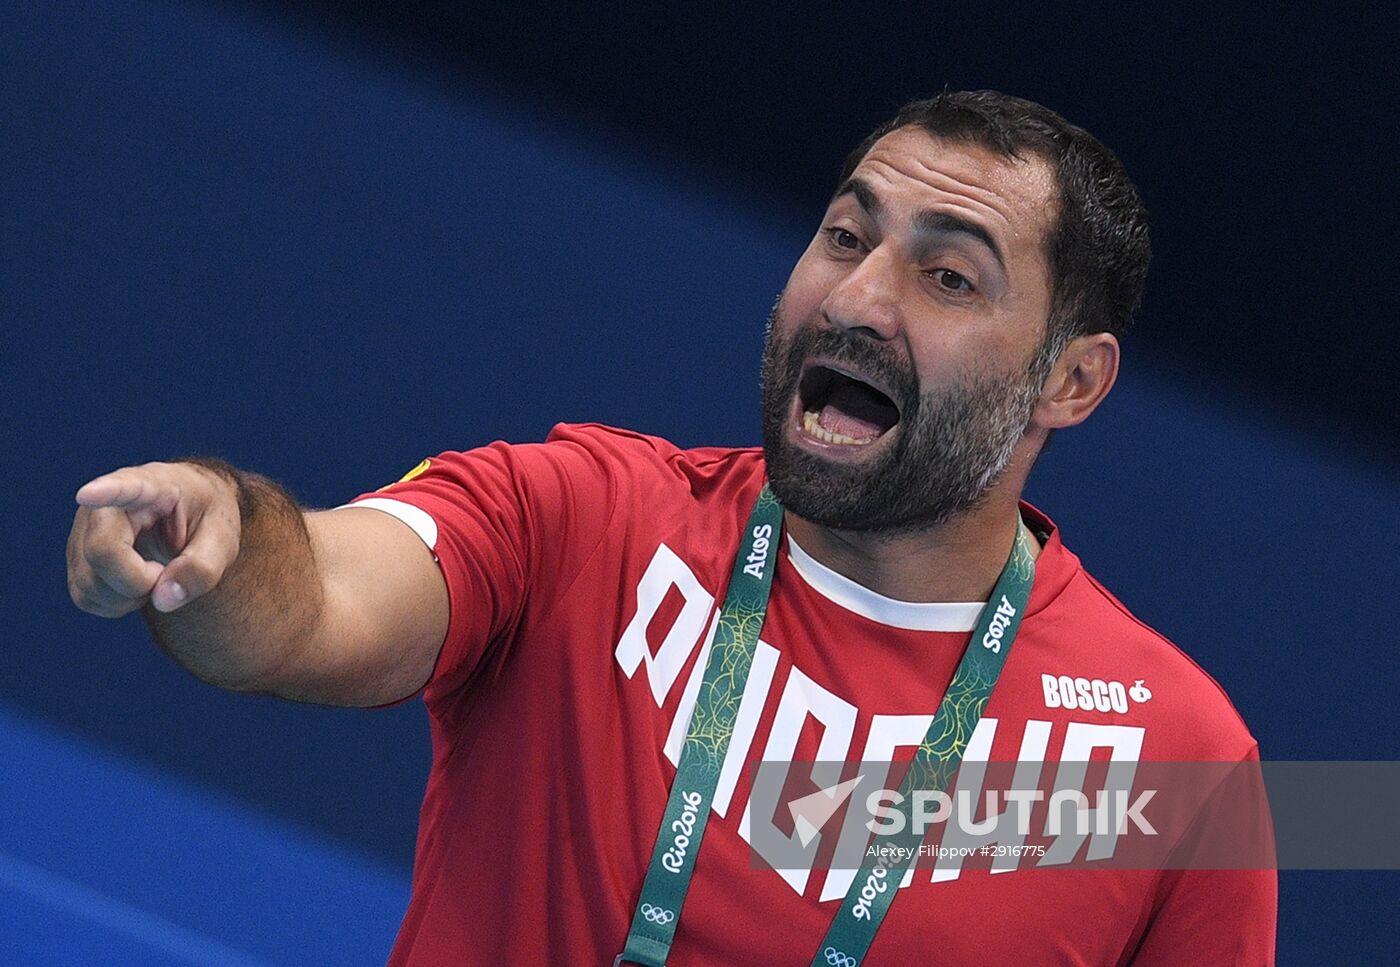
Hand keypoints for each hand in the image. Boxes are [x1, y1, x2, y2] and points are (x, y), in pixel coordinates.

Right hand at [67, 462, 241, 615]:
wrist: (190, 515)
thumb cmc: (205, 518)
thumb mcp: (223, 538)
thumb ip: (202, 569)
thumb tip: (162, 600)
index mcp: (151, 486)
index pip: (125, 487)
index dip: (105, 492)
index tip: (88, 494)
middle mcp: (104, 505)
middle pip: (102, 552)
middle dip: (139, 581)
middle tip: (167, 571)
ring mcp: (83, 531)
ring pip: (89, 583)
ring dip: (129, 596)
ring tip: (157, 572)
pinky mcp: (77, 559)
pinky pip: (86, 597)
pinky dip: (116, 603)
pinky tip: (137, 583)